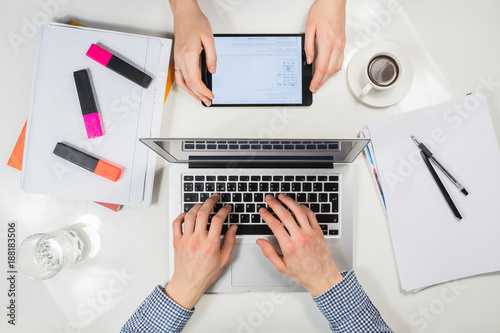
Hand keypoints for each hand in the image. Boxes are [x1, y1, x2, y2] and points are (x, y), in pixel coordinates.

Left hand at [165, 194, 236, 308]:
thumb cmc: (205, 274)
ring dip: (197, 206)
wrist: (188, 283)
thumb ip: (229, 242)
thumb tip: (233, 229)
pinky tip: (187, 214)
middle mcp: (197, 240)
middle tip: (215, 198)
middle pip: (203, 213)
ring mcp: (186, 240)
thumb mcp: (224, 260)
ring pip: (189, 215)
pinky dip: (181, 216)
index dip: (224, 210)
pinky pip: (176, 223)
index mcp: (210, 244)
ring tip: (202, 204)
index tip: (227, 208)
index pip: (218, 220)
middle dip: (210, 202)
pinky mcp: (177, 241)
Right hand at [169, 0, 215, 105]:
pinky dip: (185, 85)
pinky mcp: (177, 57)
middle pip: (189, 84)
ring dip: (190, 92)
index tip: (210, 95)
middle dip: (199, 95)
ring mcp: (177, 58)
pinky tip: (191, 88)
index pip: (195, 80)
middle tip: (207, 101)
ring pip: (182, 82)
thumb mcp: (209, 38)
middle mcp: (181, 58)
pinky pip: (179, 76)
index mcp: (189, 55)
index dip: (203, 90)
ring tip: (199, 98)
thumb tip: (212, 70)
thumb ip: (212, 57)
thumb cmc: (195, 22)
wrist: (184, 13)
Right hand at [257, 194, 342, 296]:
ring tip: (282, 197)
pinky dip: (303, 208)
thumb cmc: (304, 273)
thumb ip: (269, 253)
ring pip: (298, 211)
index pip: (275, 225)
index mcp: (289, 246)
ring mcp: (310, 233)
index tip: (262, 211)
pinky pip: (310, 215)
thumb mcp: (282, 267)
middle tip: (269, 199)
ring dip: (289, 201)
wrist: (322, 277)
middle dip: (275, 204)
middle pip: (285, 215)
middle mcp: (300, 237)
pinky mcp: (318, 232)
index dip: (267, 215)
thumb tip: (260, 242)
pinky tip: (297, 205)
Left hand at [305, 0, 345, 92]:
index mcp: (327, 42)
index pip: (321, 67)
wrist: (334, 1)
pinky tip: (328, 70)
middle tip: (315, 87)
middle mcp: (336, 45)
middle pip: (329, 71)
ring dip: (328, 77)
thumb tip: (309, 60)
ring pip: (336, 67)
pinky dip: (333, 68)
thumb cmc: (322, 10)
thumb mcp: (309, 27)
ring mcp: (341, 44)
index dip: (316, 80)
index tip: (312, 86)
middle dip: (322, 82)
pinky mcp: (342, 42)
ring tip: (320, 81)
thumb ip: (308, 46)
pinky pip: (340, 60)